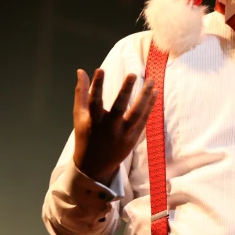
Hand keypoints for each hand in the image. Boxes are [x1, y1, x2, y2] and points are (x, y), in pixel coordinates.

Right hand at [72, 68, 156, 184]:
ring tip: (151, 81)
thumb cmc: (86, 135)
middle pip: (119, 107)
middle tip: (132, 74)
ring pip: (136, 113)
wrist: (95, 165)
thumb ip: (81, 92)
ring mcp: (122, 133)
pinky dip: (150, 106)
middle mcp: (108, 127)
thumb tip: (81, 71)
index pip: (94, 100)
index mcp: (92, 121)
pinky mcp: (133, 138)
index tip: (100, 69)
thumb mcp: (79, 116)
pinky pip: (144, 119)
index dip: (96, 85)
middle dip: (125, 91)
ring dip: (145, 96)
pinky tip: (154, 93)